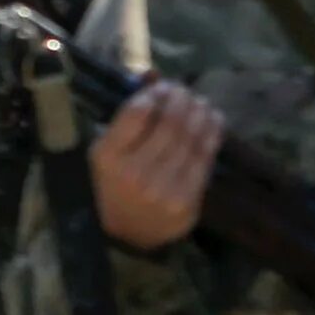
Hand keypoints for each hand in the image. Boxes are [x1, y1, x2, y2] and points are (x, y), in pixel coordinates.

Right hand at [88, 82, 223, 250]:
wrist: (121, 237)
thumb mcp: (103, 151)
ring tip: (199, 103)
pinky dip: (212, 133)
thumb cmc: (107, 186)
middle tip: (183, 91)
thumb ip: (126, 118)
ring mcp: (164, 190)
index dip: (155, 93)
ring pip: (192, 138)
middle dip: (181, 99)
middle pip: (170, 123)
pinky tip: (212, 120)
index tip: (160, 88)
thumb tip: (153, 77)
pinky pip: (205, 160)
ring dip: (200, 112)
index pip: (138, 112)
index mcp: (107, 158)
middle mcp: (135, 173)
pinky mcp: (187, 202)